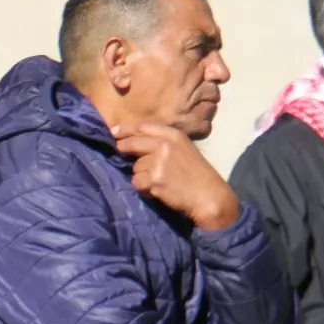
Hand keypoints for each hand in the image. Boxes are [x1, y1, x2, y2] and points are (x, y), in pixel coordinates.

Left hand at [113, 124, 240, 230]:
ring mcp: (159, 161)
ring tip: (159, 182)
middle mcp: (165, 144)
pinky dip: (144, 189)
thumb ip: (163, 143)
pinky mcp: (154, 179)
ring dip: (142, 176)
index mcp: (174, 135)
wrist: (209, 196)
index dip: (126, 129)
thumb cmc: (197, 175)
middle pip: (132, 143)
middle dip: (123, 148)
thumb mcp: (184, 150)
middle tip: (120, 150)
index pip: (143, 127)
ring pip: (135, 167)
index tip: (114, 131)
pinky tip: (158, 191)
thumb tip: (135, 141)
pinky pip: (137, 183)